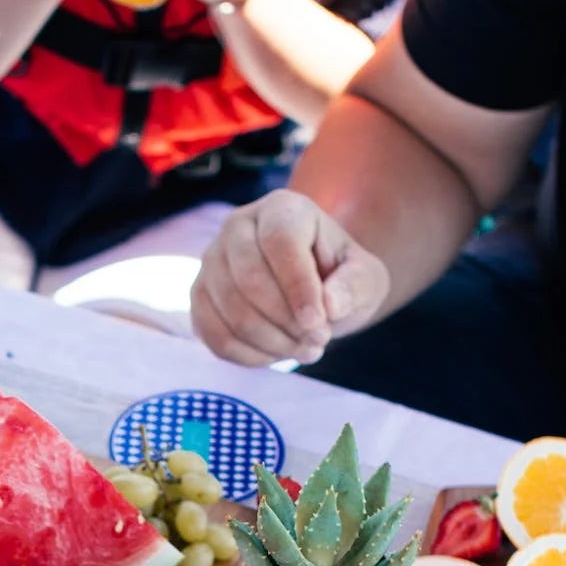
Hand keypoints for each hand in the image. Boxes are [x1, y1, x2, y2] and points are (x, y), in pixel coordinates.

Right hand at [191, 191, 389, 366]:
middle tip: (318, 341)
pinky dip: (249, 356)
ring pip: (229, 311)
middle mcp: (237, 226)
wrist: (314, 290)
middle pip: (248, 278)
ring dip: (271, 343)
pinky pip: (214, 335)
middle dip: (286, 321)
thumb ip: (355, 287)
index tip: (319, 324)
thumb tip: (328, 305)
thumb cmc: (340, 278)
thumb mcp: (365, 278)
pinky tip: (276, 355)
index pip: (279, 242)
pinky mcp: (199, 297)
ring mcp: (212, 261)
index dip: (298, 287)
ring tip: (304, 349)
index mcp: (282, 209)